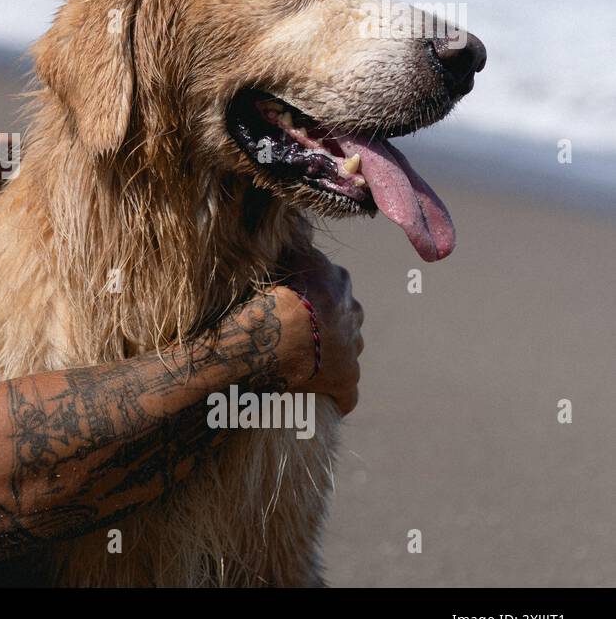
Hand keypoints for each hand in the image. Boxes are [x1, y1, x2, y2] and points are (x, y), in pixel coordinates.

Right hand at [272, 249, 363, 413]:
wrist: (273, 336)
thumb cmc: (267, 293)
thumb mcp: (279, 257)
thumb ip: (291, 242)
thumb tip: (296, 219)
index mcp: (336, 281)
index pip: (329, 283)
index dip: (310, 294)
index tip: (290, 302)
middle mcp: (351, 312)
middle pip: (343, 317)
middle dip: (326, 325)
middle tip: (295, 334)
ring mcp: (351, 350)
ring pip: (347, 351)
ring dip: (330, 357)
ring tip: (301, 364)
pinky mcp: (346, 383)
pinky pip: (345, 394)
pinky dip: (333, 395)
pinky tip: (316, 398)